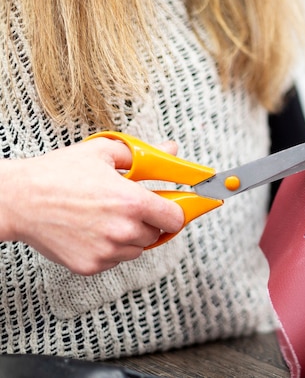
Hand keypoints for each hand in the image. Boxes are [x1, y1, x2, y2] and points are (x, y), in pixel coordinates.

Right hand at [0, 138, 184, 275]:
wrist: (17, 200)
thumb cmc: (57, 174)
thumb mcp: (103, 154)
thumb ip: (143, 156)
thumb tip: (170, 150)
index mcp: (132, 202)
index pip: (176, 219)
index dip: (173, 212)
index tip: (167, 208)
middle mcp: (123, 230)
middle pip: (156, 234)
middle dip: (148, 222)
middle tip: (127, 208)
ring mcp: (106, 251)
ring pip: (136, 249)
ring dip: (130, 237)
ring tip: (105, 218)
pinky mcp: (90, 265)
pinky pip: (115, 260)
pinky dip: (110, 249)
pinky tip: (92, 231)